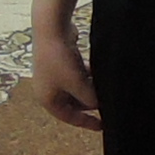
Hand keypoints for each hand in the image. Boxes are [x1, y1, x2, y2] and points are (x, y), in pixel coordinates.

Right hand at [31, 16, 100, 130]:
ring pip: (75, 88)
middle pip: (72, 103)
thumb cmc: (60, 60)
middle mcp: (48, 88)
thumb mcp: (78, 85)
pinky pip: (76, 75)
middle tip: (106, 104)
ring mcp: (53, 74)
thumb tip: (98, 104)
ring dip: (89, 89)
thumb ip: (89, 99)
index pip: (68, 118)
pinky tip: (98, 73)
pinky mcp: (59, 61)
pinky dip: (86, 76)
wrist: (51, 28)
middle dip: (89, 104)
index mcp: (47, 99)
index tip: (102, 125)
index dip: (86, 123)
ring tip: (105, 89)